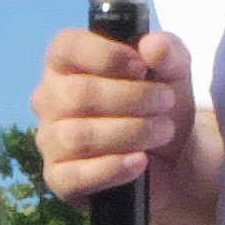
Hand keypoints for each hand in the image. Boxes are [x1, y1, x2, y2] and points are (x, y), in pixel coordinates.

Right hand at [32, 22, 222, 224]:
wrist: (175, 157)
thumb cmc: (161, 104)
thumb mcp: (174, 71)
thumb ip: (168, 51)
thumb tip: (152, 46)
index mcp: (67, 63)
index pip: (65, 48)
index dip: (104, 55)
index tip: (141, 66)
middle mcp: (49, 99)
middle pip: (78, 94)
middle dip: (130, 98)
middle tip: (166, 101)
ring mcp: (50, 140)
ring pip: (78, 136)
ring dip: (129, 132)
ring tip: (162, 131)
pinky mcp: (58, 178)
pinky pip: (74, 176)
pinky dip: (112, 168)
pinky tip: (140, 161)